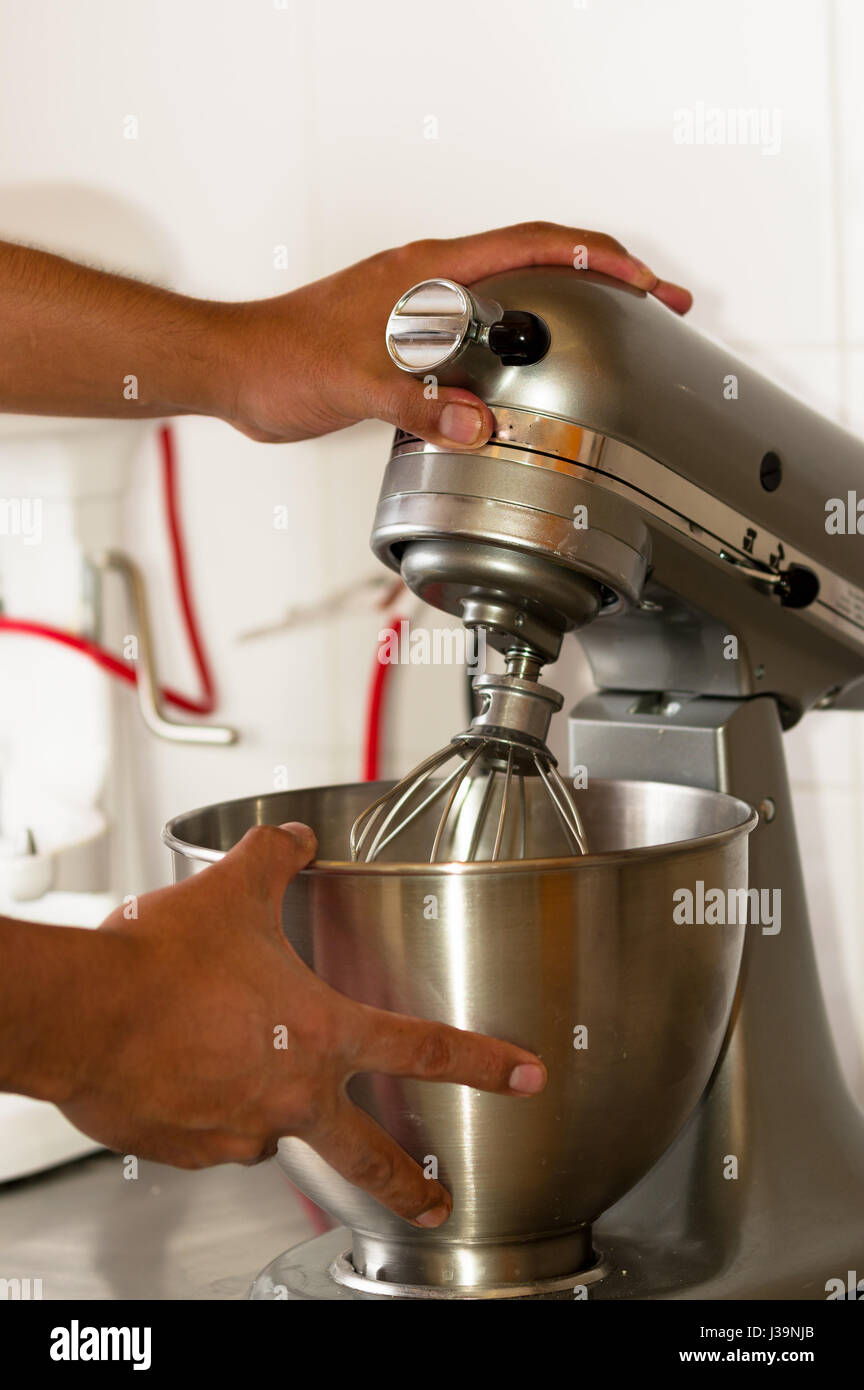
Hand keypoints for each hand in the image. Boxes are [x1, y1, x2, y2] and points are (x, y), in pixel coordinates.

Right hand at [59, 822, 545, 1227]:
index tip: (526, 1077)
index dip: (486, 1063)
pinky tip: (184, 1076)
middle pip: (368, 1154)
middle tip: (433, 1200)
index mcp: (320, 1033)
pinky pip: (214, 1136)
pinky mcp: (188, 1151)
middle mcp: (291, 1094)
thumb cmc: (157, 962)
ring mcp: (240, 1130)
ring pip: (275, 1133)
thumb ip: (275, 861)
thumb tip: (295, 838)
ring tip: (233, 1068)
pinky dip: (209, 1112)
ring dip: (271, 1111)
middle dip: (408, 1184)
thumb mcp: (232, 892)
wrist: (80, 1013)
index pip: (425, 1047)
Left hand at [224, 221, 692, 446]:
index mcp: (429, 272)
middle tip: (656, 307)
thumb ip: (420, 405)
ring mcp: (423, 307)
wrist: (235, 370)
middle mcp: (431, 280)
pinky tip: (530, 382)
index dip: (599, 261)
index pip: (534, 246)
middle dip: (606, 280)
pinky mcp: (409, 340)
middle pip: (539, 262)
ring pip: (514, 297)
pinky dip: (522, 350)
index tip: (646, 282)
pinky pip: (484, 335)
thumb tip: (479, 428)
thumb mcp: (354, 385)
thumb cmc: (280, 358)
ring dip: (568, 311)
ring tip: (615, 337)